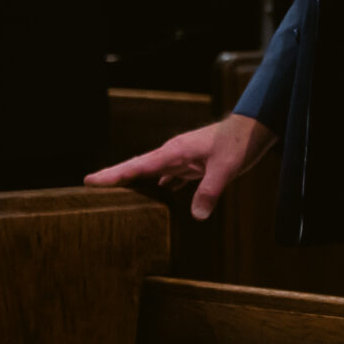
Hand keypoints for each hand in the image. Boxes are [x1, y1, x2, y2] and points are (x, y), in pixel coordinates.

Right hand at [86, 112, 273, 218]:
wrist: (254, 127)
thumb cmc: (239, 143)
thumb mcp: (226, 168)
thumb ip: (210, 191)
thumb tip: (197, 216)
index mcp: (174, 152)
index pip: (136, 165)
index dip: (112, 175)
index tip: (88, 181)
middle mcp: (173, 153)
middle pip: (138, 167)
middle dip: (114, 178)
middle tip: (88, 188)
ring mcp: (182, 157)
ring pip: (152, 171)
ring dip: (135, 181)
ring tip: (115, 196)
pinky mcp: (193, 162)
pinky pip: (169, 174)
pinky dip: (159, 184)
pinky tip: (156, 194)